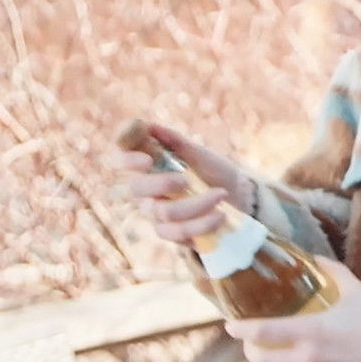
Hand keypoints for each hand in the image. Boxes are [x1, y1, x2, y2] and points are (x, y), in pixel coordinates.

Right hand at [108, 122, 253, 243]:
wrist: (239, 194)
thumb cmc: (212, 170)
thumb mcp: (198, 153)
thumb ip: (174, 141)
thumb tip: (149, 126)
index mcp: (148, 168)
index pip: (121, 161)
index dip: (127, 160)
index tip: (147, 159)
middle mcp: (146, 193)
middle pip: (135, 191)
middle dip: (161, 184)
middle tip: (186, 180)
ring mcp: (158, 215)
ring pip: (163, 214)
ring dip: (195, 204)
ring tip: (220, 195)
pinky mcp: (173, 235)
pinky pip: (177, 233)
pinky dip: (202, 224)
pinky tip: (220, 216)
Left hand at [226, 259, 360, 361]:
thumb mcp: (356, 291)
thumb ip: (332, 272)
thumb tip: (315, 258)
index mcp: (312, 330)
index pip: (263, 330)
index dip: (241, 329)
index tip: (231, 326)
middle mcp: (309, 359)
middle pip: (263, 361)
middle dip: (253, 353)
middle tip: (254, 347)